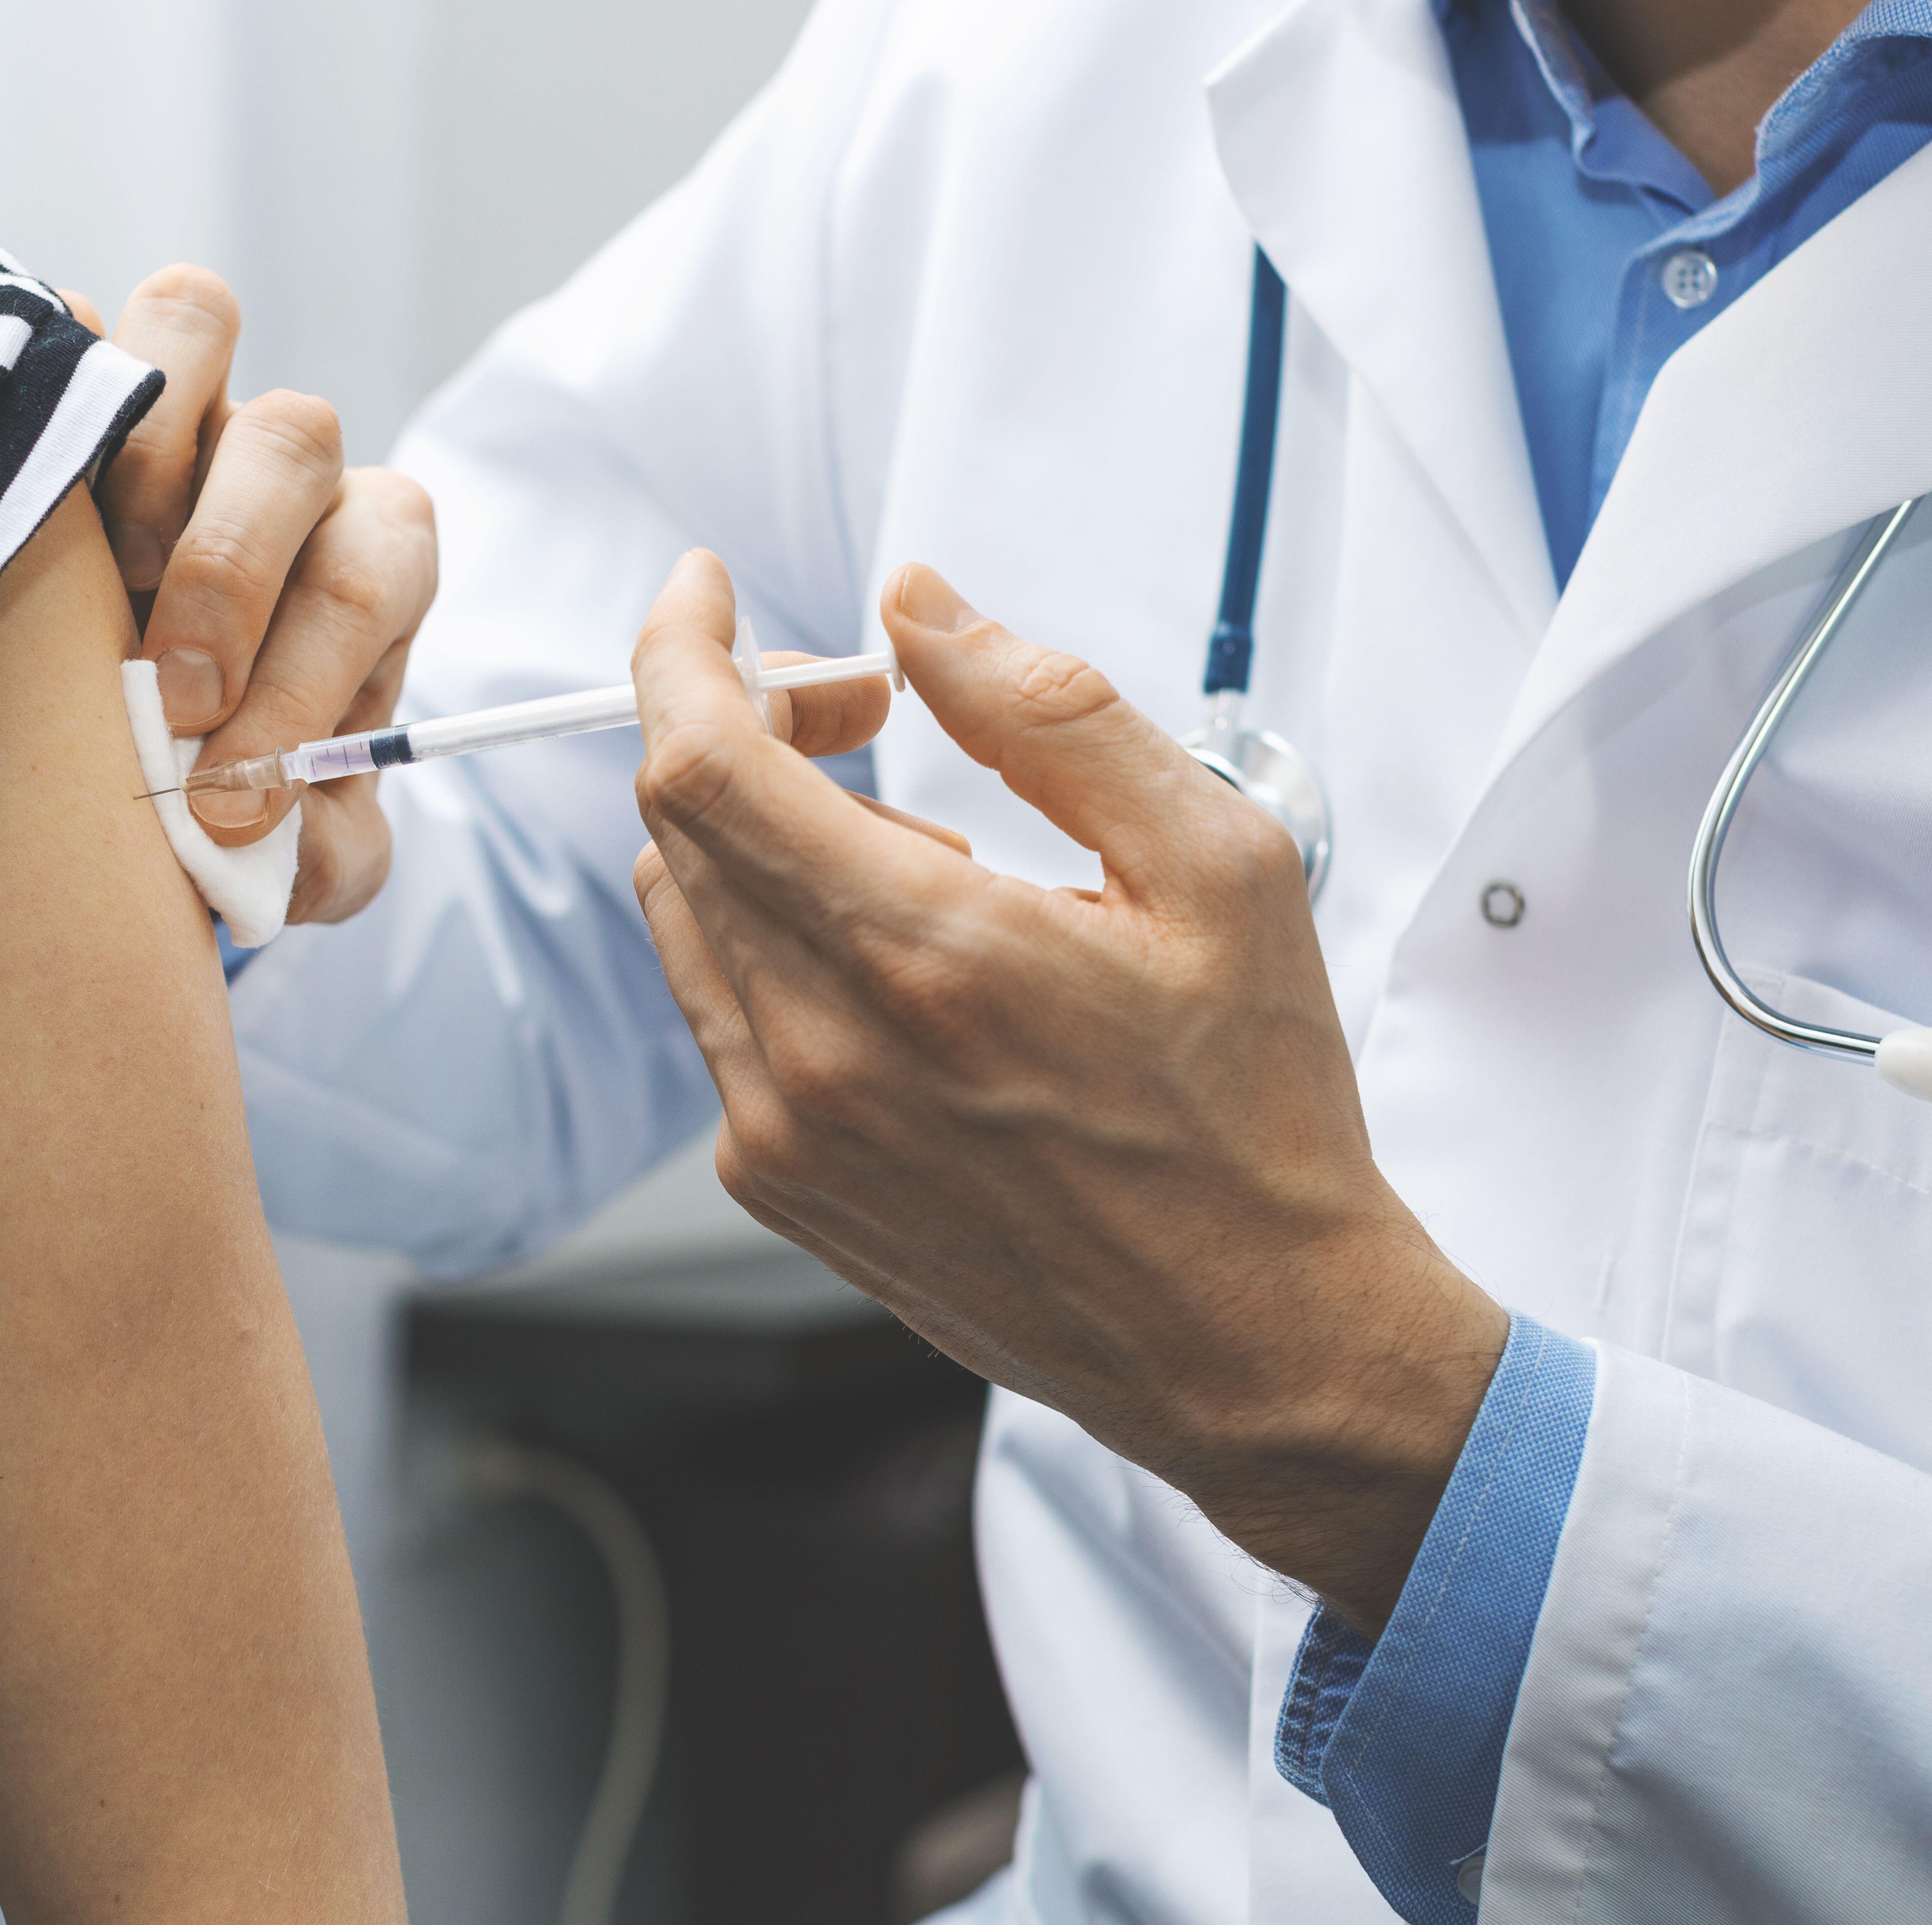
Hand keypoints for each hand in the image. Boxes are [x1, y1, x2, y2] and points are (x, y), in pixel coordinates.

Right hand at [65, 269, 436, 924]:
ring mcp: (176, 403)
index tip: (232, 793)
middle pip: (295, 442)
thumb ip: (320, 858)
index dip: (309, 677)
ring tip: (99, 571)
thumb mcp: (295, 847)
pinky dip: (40, 372)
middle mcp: (282, 469)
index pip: (372, 571)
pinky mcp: (69, 375)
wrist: (124, 748)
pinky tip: (0, 484)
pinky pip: (67, 317)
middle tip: (167, 697)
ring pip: (196, 322)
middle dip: (228, 575)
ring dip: (145, 449)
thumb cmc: (221, 786)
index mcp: (361, 563)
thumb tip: (279, 847)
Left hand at [626, 551, 1506, 1630]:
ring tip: (913, 849)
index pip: (703, 760)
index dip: (680, 648)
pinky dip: (771, 940)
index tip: (708, 590)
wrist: (1252, 1340)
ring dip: (755, 831)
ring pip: (683, 914)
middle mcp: (822, 1052)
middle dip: (747, 719)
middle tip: (865, 706)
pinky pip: (717, 1014)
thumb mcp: (1217, 868)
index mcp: (924, 956)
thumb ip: (1052, 711)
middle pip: (677, 822)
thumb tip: (917, 606)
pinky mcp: (780, 1187)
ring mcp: (783, 1134)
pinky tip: (903, 965)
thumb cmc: (1254, 1113)